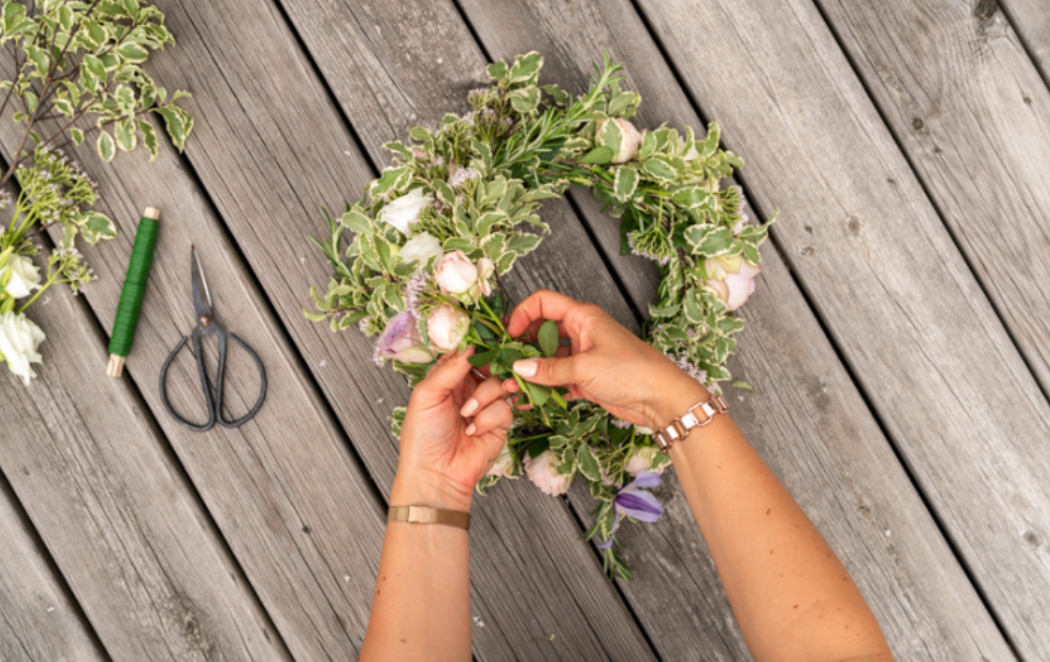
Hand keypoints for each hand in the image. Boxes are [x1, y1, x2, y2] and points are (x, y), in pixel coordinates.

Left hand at [392, 347, 513, 511]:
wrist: (436, 474)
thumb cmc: (422, 437)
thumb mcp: (427, 395)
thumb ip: (449, 367)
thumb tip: (469, 344)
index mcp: (447, 379)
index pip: (466, 354)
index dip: (475, 347)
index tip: (484, 340)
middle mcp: (467, 389)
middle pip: (489, 365)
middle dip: (488, 368)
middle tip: (486, 371)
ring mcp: (484, 406)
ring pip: (499, 384)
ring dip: (484, 397)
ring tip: (468, 414)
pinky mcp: (499, 424)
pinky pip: (504, 408)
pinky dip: (488, 418)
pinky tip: (473, 430)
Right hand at [503, 289, 706, 428]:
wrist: (661, 399)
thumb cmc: (632, 371)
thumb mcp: (585, 368)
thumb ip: (549, 369)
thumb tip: (519, 368)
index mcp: (583, 317)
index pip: (544, 303)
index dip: (523, 314)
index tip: (509, 334)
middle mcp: (582, 333)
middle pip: (542, 331)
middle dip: (522, 346)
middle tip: (504, 362)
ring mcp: (583, 356)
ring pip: (548, 358)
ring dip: (531, 371)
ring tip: (512, 386)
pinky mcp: (586, 379)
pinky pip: (558, 380)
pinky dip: (544, 388)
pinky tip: (528, 399)